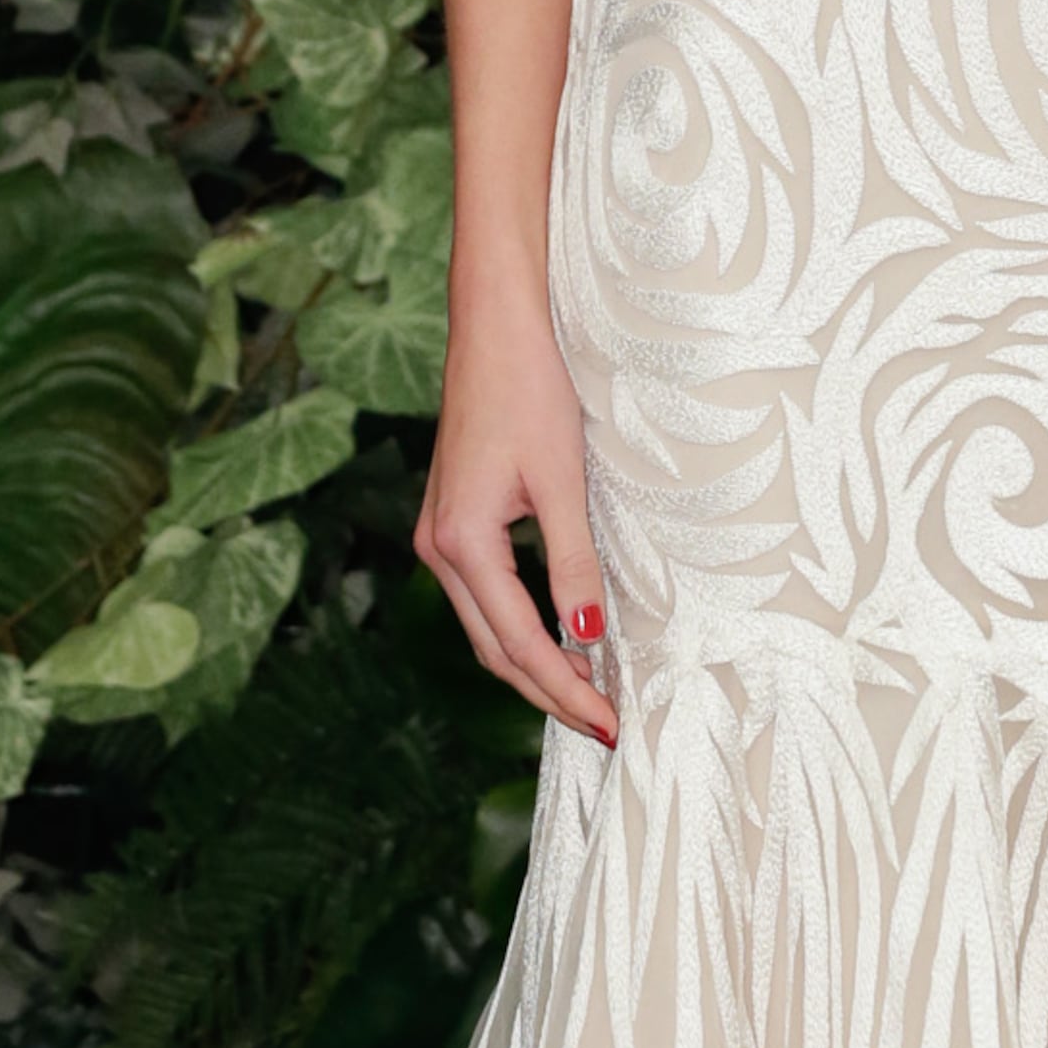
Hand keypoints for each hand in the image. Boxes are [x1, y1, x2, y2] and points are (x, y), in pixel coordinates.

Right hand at [417, 267, 614, 743]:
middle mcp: (437, 547)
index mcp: (462, 542)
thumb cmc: (532, 386)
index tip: (610, 724)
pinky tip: (559, 641)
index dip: (565, 690)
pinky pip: (484, 597)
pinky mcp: (452, 519)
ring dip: (532, 667)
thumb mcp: (562, 480)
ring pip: (486, 628)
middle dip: (548, 693)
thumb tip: (589, 641)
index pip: (519, 644)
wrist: (496, 320)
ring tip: (586, 698)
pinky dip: (519, 629)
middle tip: (604, 728)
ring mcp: (438, 534)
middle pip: (494, 649)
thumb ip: (574, 564)